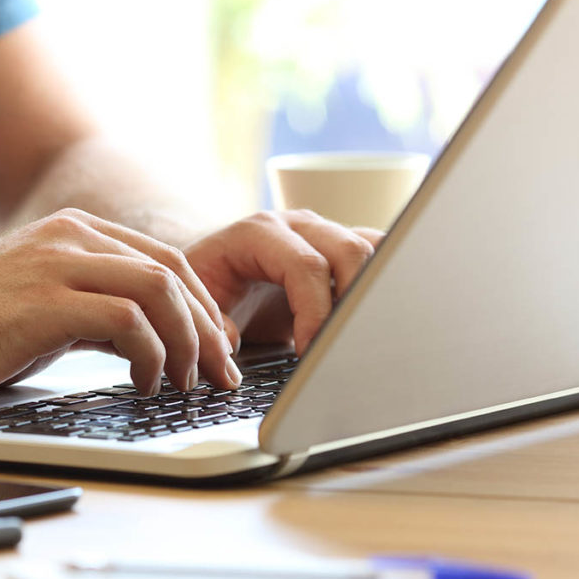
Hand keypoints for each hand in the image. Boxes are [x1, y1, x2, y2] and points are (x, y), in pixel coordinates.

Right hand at [0, 209, 238, 398]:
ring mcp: (57, 263)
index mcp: (77, 231)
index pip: (166, 261)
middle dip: (206, 327)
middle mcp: (72, 236)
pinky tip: (145, 382)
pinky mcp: (43, 301)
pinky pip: (126, 321)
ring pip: (157, 290)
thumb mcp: (53, 308)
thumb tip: (160, 340)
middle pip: (171, 272)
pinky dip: (150, 355)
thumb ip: (104, 310)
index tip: (217, 347)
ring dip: (185, 342)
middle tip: (220, 372)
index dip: (202, 306)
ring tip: (185, 382)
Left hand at [183, 210, 383, 354]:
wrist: (212, 267)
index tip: (309, 353)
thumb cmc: (204, 284)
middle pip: (349, 251)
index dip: (314, 313)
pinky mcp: (341, 250)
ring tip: (361, 333)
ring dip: (375, 291)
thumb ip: (210, 325)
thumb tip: (229, 343)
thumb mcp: (194, 304)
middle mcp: (297, 226)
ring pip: (373, 248)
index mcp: (258, 233)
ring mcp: (324, 234)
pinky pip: (379, 254)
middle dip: (353, 303)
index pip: (305, 266)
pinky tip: (378, 316)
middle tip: (341, 347)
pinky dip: (385, 283)